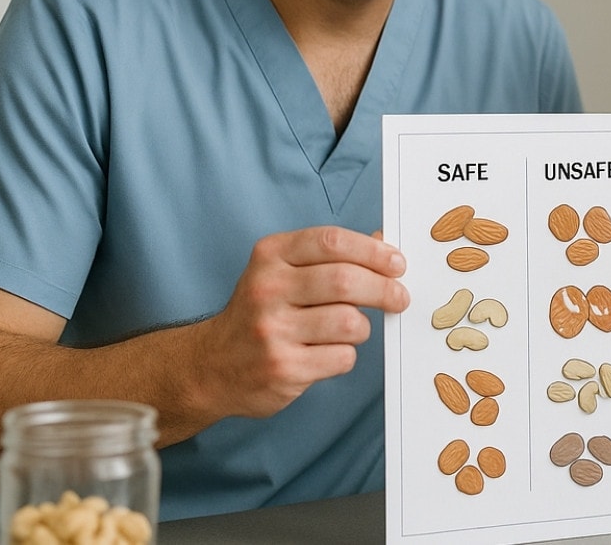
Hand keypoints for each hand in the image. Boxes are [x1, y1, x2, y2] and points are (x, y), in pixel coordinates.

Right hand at [191, 226, 408, 419]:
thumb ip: (332, 256)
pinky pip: (341, 357)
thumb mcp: (284, 271)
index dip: (374, 251)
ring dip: (362, 328)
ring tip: (350, 330)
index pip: (332, 242)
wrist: (210, 366)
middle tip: (400, 297)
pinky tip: (327, 354)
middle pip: (346, 281)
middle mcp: (267, 289)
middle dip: (384, 289)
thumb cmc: (261, 313)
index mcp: (270, 256)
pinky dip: (345, 356)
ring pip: (350, 322)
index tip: (397, 264)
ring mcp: (272, 330)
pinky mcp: (282, 368)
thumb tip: (385, 241)